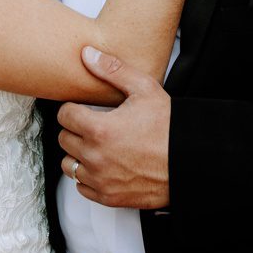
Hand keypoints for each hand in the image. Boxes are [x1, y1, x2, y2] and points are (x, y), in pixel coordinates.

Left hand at [57, 47, 170, 207]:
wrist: (189, 160)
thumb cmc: (169, 127)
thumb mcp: (144, 89)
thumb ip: (113, 70)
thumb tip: (88, 55)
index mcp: (100, 129)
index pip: (64, 115)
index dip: (73, 108)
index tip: (82, 108)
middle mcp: (95, 157)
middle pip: (64, 139)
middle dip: (75, 129)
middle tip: (92, 124)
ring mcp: (101, 179)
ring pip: (69, 164)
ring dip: (78, 153)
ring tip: (96, 145)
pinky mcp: (108, 197)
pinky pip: (82, 187)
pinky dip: (88, 176)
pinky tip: (103, 165)